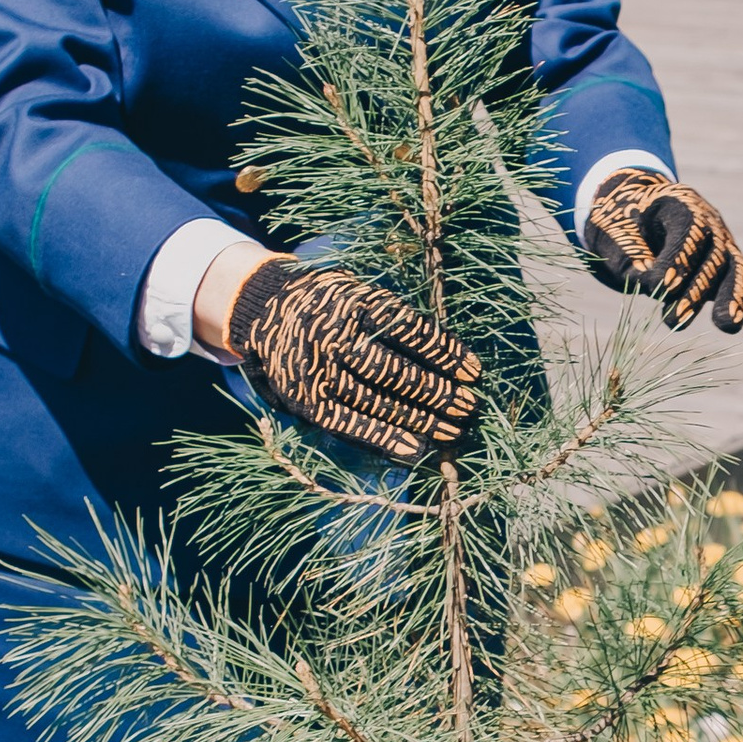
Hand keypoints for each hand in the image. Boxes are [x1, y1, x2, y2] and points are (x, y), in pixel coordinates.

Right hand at [222, 253, 480, 459]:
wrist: (267, 308)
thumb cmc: (334, 302)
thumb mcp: (361, 291)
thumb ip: (396, 318)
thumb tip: (450, 355)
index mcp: (357, 303)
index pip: (412, 333)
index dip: (447, 354)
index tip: (475, 372)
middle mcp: (337, 337)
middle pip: (397, 372)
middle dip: (439, 393)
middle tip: (470, 406)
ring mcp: (321, 372)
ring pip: (379, 402)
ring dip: (421, 420)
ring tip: (453, 430)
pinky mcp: (309, 400)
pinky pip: (352, 423)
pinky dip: (385, 438)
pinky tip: (415, 450)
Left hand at [583, 169, 742, 332]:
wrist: (637, 214)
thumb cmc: (621, 223)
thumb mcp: (613, 232)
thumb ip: (627, 255)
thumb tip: (645, 282)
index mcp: (681, 204)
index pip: (688, 231)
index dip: (677, 258)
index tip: (659, 284)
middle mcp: (711, 224)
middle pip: (713, 256)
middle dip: (696, 290)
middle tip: (674, 320)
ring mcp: (726, 246)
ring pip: (734, 272)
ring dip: (731, 300)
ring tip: (727, 325)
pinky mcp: (731, 269)